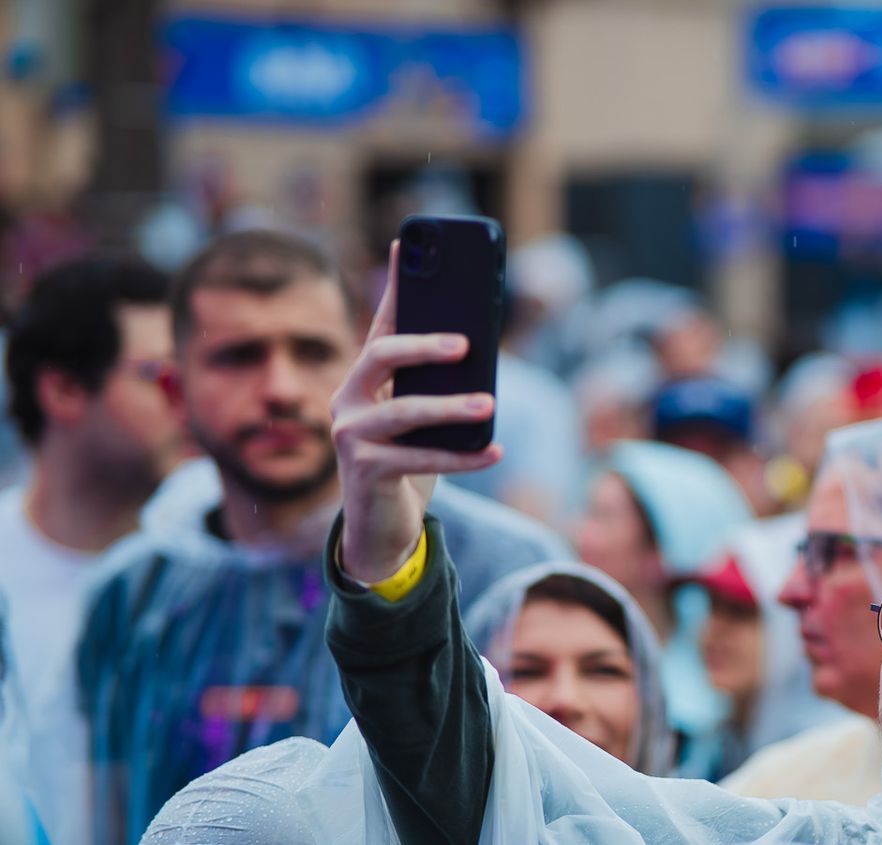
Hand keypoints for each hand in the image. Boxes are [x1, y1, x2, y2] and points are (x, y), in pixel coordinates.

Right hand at [331, 240, 502, 582]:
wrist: (382, 525)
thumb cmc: (407, 462)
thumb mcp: (422, 419)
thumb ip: (437, 387)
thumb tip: (482, 352)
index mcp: (363, 379)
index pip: (380, 323)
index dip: (393, 286)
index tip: (404, 245)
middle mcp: (347, 399)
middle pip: (381, 356)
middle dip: (423, 345)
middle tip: (465, 344)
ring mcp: (351, 435)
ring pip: (404, 412)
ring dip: (451, 407)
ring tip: (489, 403)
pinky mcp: (365, 471)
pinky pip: (421, 460)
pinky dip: (464, 456)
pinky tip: (496, 450)